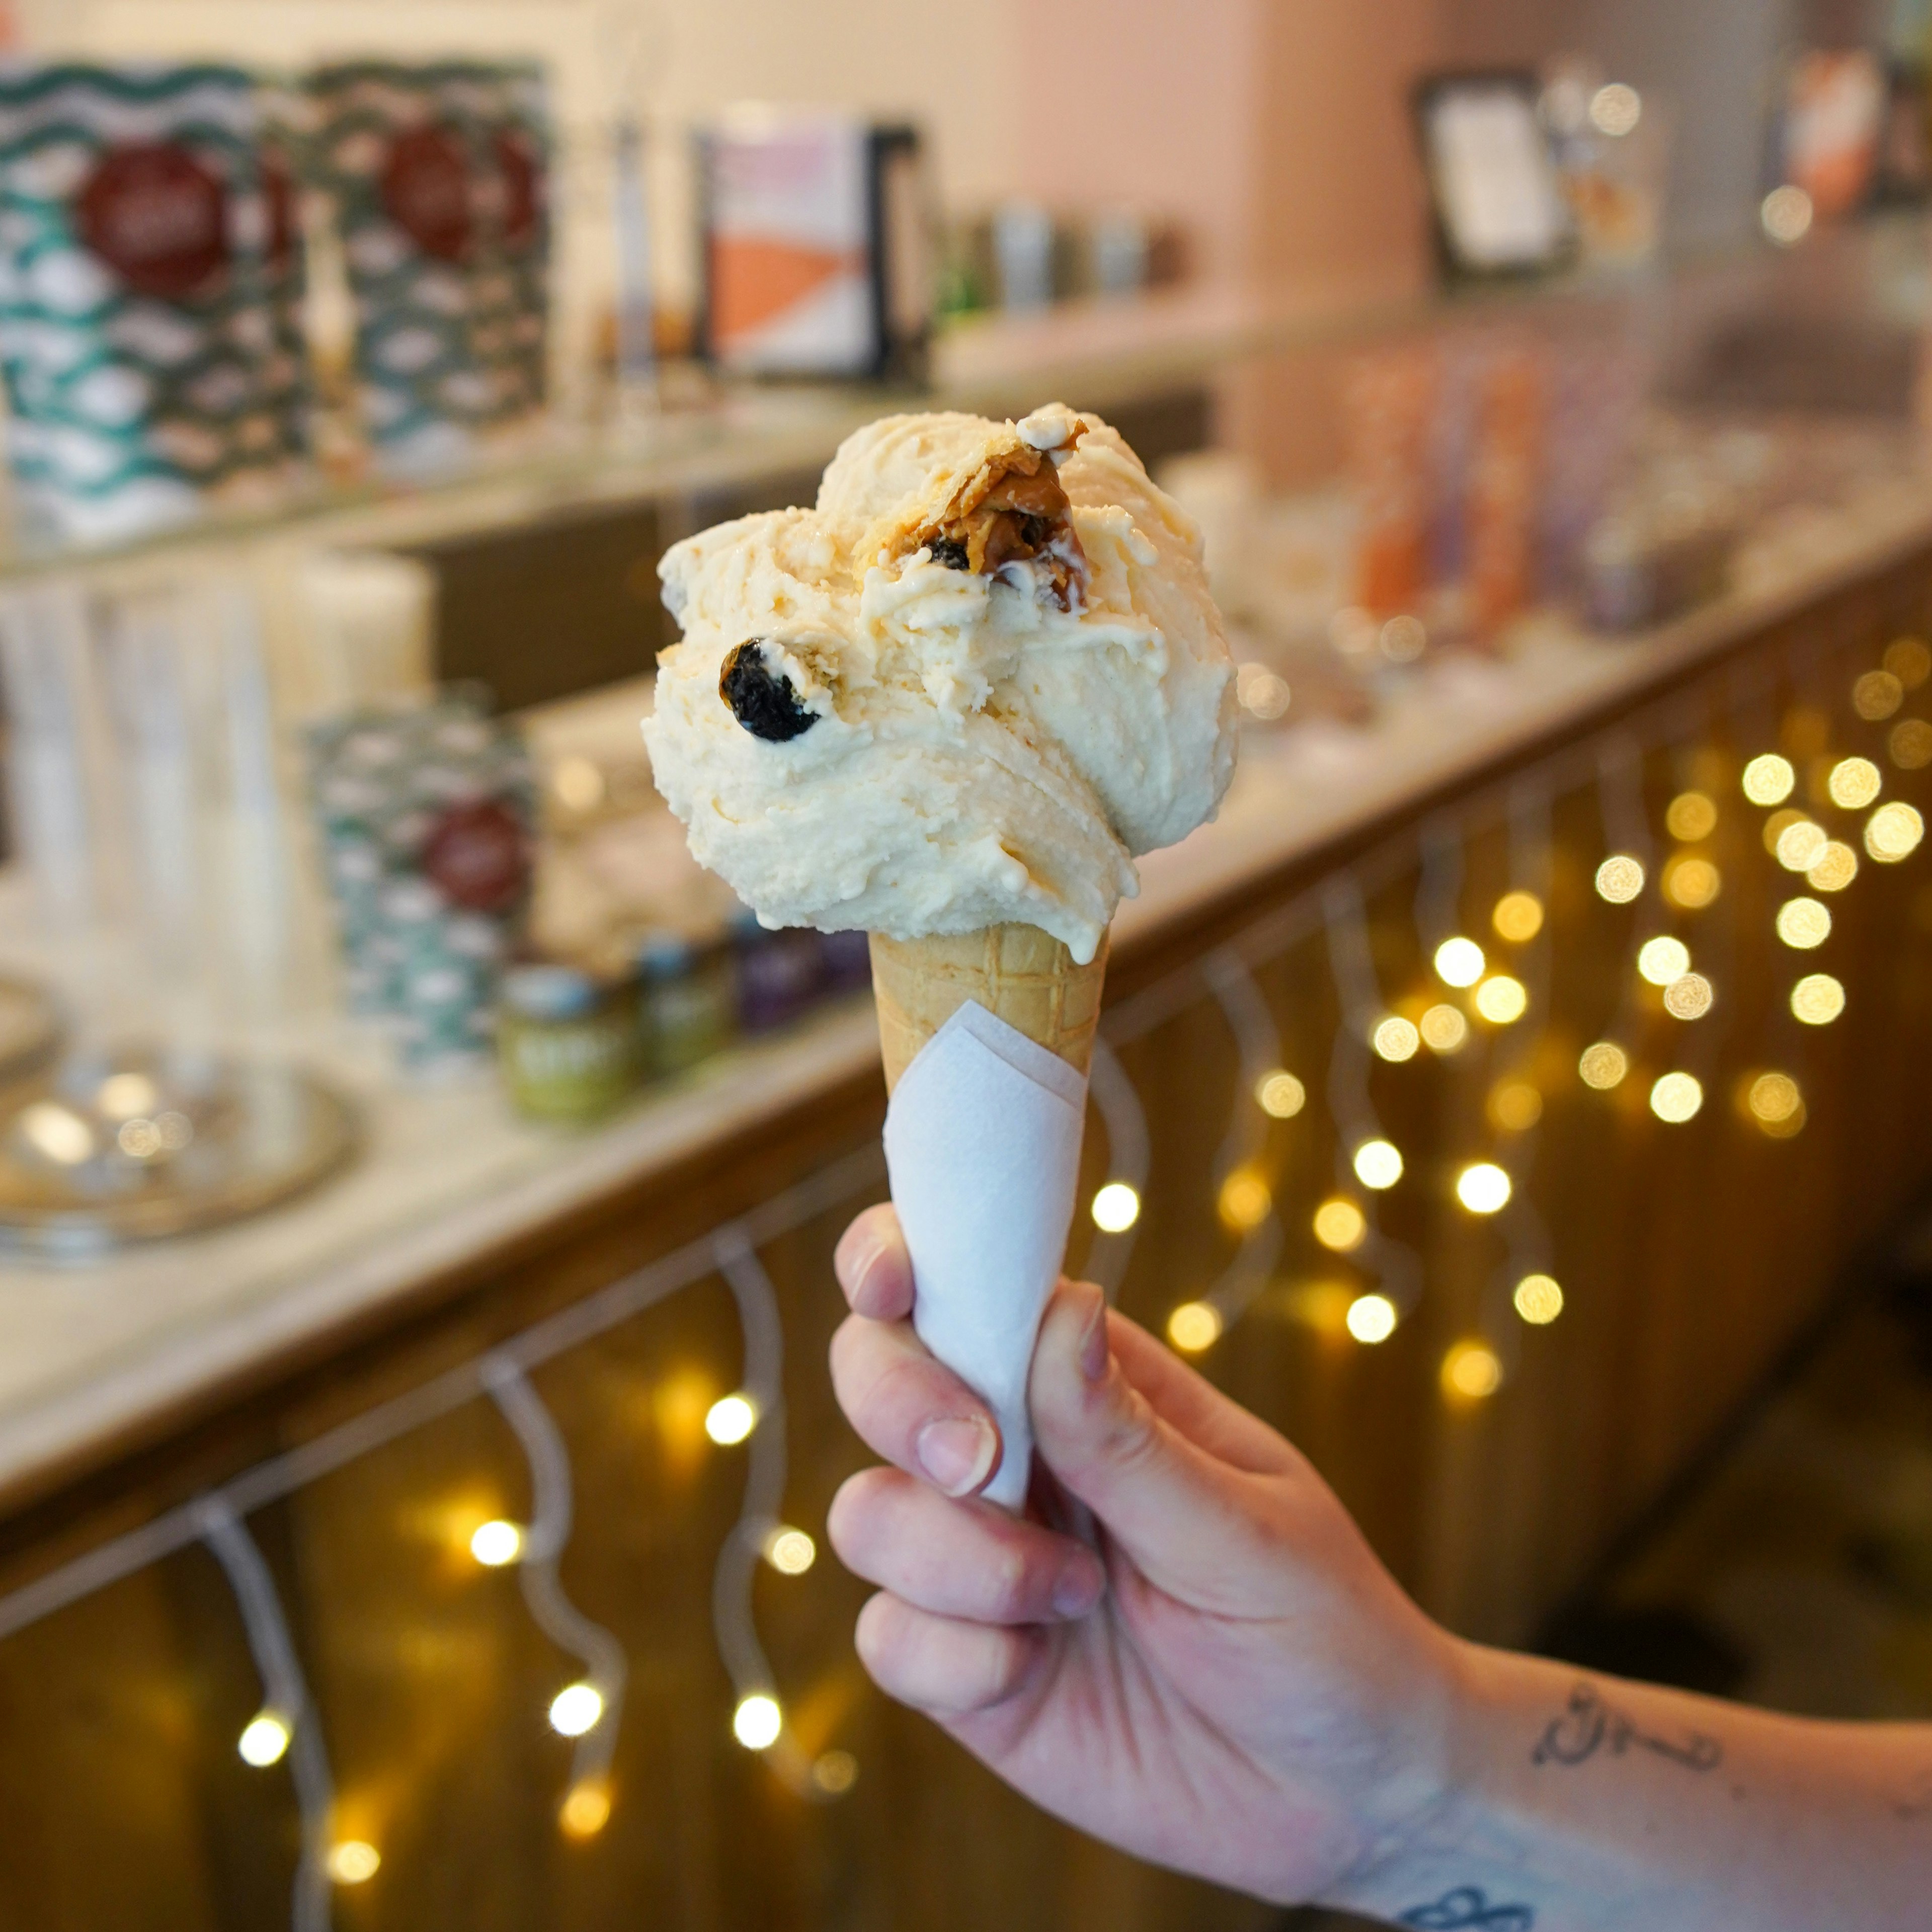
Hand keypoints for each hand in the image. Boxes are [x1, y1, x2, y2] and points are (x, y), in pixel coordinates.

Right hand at [826, 1203, 1467, 1907]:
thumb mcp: (1243, 1528)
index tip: (894, 1288)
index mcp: (1087, 1382)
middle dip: (904, 1407)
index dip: (897, 1260)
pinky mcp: (963, 1667)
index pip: (964, 1283)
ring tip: (1075, 1598)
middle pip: (875, 1377)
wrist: (1348, 1799)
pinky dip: (954, 1660)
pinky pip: (888, 1639)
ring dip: (957, 1557)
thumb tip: (1059, 1307)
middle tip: (982, 1464)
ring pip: (867, 1515)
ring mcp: (979, 1561)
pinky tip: (1033, 1674)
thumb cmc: (1320, 1628)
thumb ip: (1128, 1436)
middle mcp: (1016, 1454)